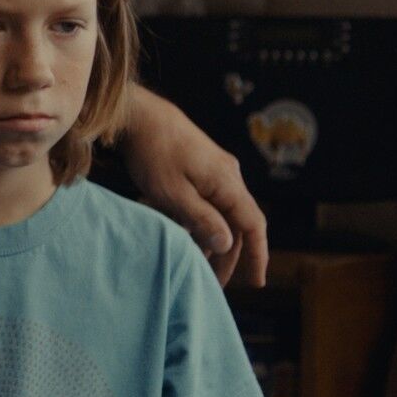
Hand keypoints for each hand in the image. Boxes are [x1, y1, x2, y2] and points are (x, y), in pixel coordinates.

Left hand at [120, 84, 268, 286]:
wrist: (137, 114)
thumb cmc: (153, 152)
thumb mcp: (173, 193)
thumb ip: (202, 219)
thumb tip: (228, 244)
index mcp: (228, 183)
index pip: (254, 225)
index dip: (258, 255)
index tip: (257, 282)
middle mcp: (228, 176)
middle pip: (236, 223)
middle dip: (226, 255)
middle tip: (212, 282)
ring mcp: (214, 170)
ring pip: (219, 213)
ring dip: (208, 238)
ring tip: (193, 263)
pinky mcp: (198, 167)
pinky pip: (205, 200)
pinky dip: (195, 220)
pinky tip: (179, 233)